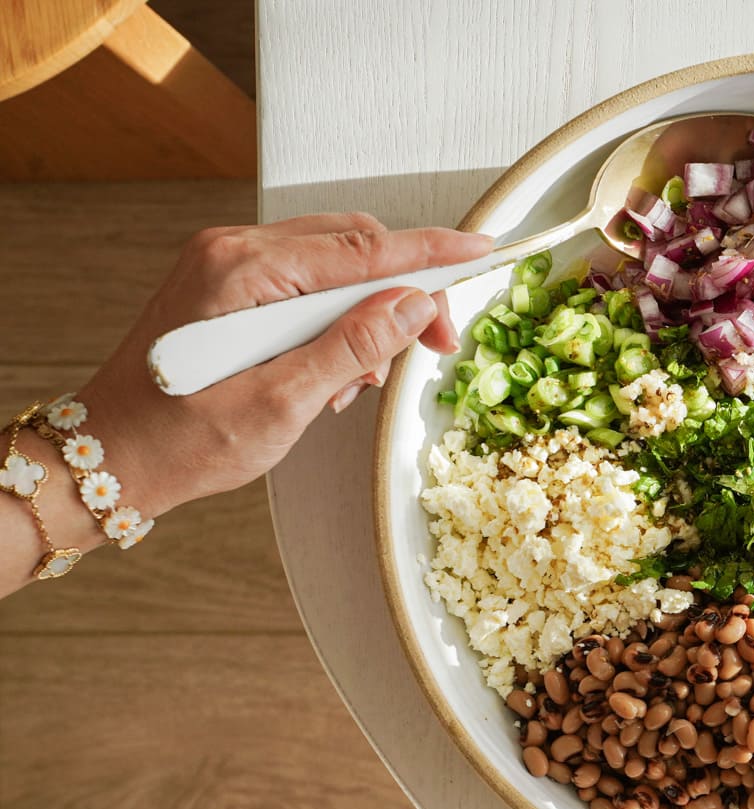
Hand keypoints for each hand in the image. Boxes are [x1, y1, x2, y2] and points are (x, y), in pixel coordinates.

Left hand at [75, 212, 491, 517]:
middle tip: (433, 346)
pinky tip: (332, 371)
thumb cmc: (182, 439)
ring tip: (363, 379)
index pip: (362, 249)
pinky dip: (335, 322)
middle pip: (353, 247)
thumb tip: (412, 306)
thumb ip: (350, 346)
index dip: (429, 253)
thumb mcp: (281, 402)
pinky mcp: (229, 286)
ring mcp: (228, 265)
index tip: (478, 251)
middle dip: (403, 294)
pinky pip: (305, 284)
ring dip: (368, 316)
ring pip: (334, 266)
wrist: (116, 457)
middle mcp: (233, 252)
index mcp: (243, 271)